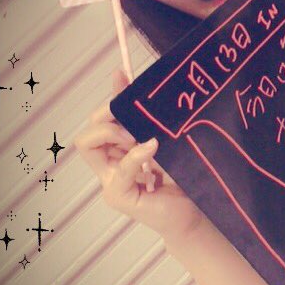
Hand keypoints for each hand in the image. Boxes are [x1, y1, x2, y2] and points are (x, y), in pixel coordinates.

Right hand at [74, 68, 210, 247]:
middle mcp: (109, 166)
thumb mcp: (164, 138)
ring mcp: (111, 182)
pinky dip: (134, 155)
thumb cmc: (184, 176)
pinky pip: (119, 169)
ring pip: (88, 145)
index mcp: (119, 152)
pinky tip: (152, 147)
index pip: (98, 122)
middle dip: (106, 117)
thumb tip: (121, 75)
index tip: (127, 87)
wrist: (198, 210)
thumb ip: (144, 115)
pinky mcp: (119, 196)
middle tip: (133, 121)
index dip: (109, 103)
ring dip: (114, 132)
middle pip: (86, 132)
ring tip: (143, 137)